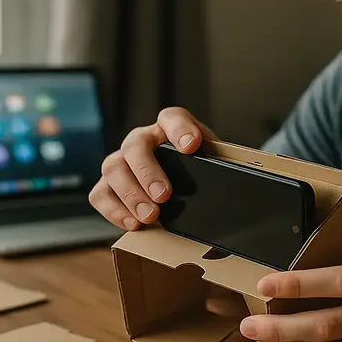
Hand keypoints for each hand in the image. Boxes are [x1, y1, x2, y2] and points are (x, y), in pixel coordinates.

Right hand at [87, 107, 217, 230]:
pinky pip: (100, 194)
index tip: (192, 146)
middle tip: (164, 195)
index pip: (172, 117)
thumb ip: (221, 165)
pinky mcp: (108, 186)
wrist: (186, 191)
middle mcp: (143, 140)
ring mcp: (122, 162)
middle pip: (135, 144)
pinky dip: (114, 210)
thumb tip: (241, 175)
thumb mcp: (213, 165)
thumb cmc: (199, 174)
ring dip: (131, 194)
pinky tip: (134, 224)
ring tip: (151, 216)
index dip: (180, 129)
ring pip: (112, 167)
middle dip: (148, 171)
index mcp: (170, 129)